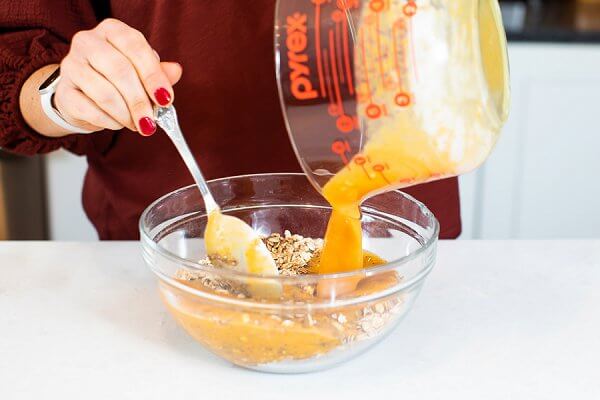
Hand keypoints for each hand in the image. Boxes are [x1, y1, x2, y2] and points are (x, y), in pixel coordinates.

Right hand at [54, 18, 181, 135]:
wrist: (82, 94)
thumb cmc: (117, 79)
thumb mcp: (141, 71)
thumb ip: (159, 72)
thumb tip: (175, 71)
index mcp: (112, 30)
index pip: (135, 46)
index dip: (153, 74)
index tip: (166, 99)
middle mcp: (88, 41)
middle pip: (119, 70)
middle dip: (140, 100)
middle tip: (152, 121)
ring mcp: (71, 65)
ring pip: (104, 92)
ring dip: (126, 114)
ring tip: (138, 124)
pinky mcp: (63, 91)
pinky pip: (89, 110)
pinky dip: (110, 121)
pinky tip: (119, 124)